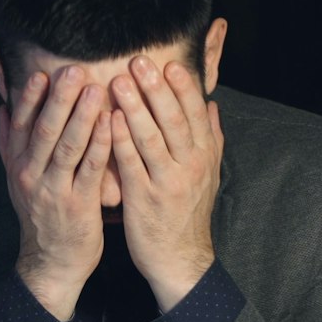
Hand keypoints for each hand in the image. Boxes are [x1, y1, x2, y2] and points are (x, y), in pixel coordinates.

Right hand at [0, 65, 112, 319]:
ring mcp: (54, 190)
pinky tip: (113, 123)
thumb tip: (3, 108)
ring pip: (67, 147)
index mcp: (18, 165)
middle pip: (44, 130)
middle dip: (59, 99)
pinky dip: (101, 145)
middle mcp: (32, 175)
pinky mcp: (78, 205)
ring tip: (96, 89)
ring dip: (82, 116)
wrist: (51, 263)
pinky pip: (90, 169)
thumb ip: (11, 144)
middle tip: (74, 70)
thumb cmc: (43, 215)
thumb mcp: (19, 180)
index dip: (31, 98)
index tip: (42, 71)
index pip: (21, 124)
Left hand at [110, 56, 223, 312]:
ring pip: (152, 138)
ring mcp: (168, 182)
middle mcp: (190, 166)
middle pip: (173, 119)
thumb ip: (212, 138)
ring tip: (119, 81)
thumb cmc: (188, 213)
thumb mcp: (209, 175)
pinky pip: (132, 164)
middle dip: (156, 88)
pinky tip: (108, 120)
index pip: (195, 113)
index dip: (183, 87)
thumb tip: (213, 104)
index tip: (169, 63)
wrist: (181, 260)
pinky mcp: (145, 199)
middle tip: (138, 61)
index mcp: (205, 156)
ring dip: (135, 107)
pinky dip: (121, 140)